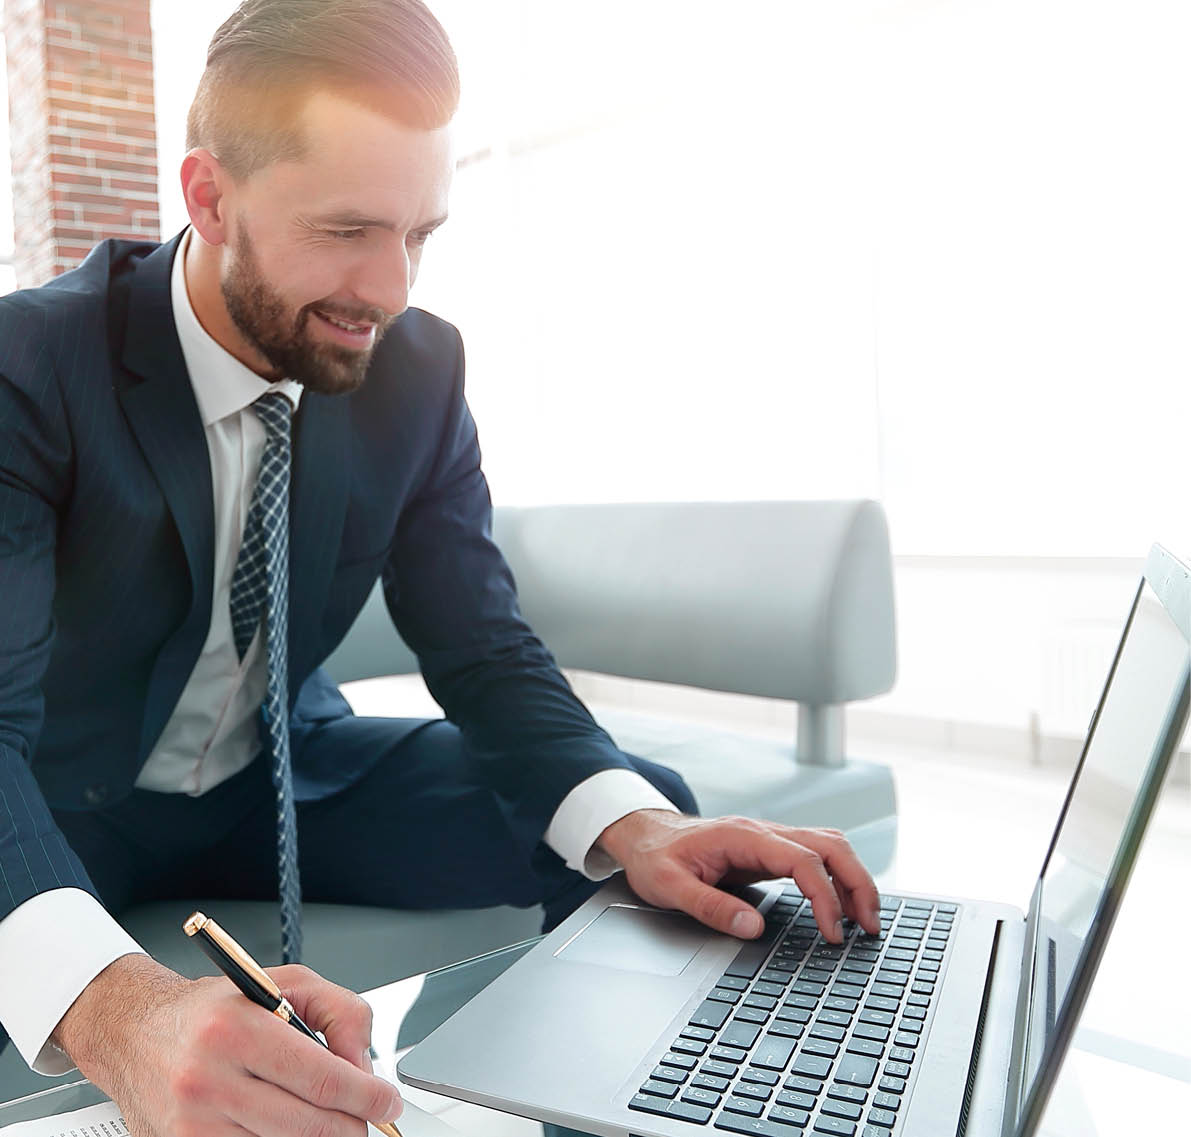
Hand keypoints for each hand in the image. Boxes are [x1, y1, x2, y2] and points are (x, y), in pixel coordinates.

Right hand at [53, 953, 401, 1136]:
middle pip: (308, 1124)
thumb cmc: (214, 1008)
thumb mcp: (285, 983)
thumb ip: (339, 1013)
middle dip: (350, 1124)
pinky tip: (289, 1128)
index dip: (365, 1096)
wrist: (133, 1032)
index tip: (387, 1103)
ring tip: (328, 1120)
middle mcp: (210, 1079)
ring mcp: (192, 1124)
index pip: (321, 1077)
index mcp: (239, 1029)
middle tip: (365, 1118)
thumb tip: (363, 1065)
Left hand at [597, 810, 881, 943]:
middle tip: (871, 926)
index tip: (832, 933)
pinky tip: (843, 903)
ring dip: (854, 877)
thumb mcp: (668, 886)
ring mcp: (769, 837)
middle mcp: (763, 831)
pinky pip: (816, 855)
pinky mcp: (769, 849)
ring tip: (866, 919)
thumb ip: (710, 906)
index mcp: (743, 836)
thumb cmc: (654, 857)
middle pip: (831, 845)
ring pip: (830, 845)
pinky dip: (838, 876)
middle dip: (858, 883)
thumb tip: (753, 928)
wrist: (644, 833)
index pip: (803, 860)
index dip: (826, 897)